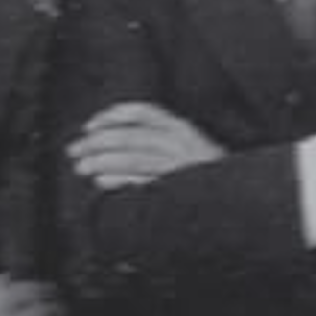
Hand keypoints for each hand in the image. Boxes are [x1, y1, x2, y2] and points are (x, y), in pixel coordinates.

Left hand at [70, 102, 225, 190]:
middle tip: (74, 150)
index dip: (113, 116)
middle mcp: (182, 143)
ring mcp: (181, 166)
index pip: (144, 112)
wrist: (241, 203)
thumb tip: (113, 142)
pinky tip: (101, 182)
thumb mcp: (187, 151)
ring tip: (81, 167)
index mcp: (183, 129)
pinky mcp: (178, 189)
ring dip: (102, 161)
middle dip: (98, 142)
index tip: (90, 125)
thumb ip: (159, 142)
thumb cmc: (207, 178)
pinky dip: (120, 181)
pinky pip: (143, 182)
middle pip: (131, 135)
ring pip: (133, 157)